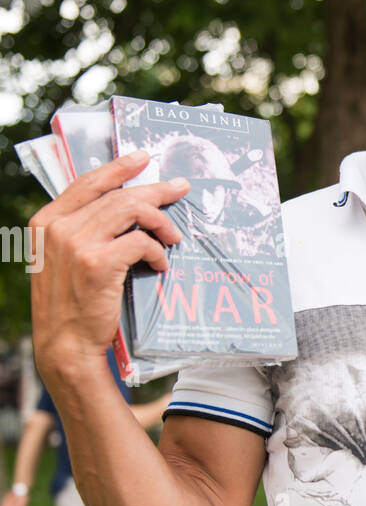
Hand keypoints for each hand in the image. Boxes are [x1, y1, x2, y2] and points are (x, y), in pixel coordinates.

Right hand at [28, 152, 189, 386]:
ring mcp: (76, 244)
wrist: (65, 346)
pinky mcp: (98, 263)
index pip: (87, 182)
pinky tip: (161, 264)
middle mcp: (58, 228)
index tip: (143, 159)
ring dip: (161, 222)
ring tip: (174, 235)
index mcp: (46, 222)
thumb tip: (121, 209)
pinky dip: (157, 251)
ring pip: (131, 212)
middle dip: (154, 191)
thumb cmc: (71, 306)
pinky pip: (140, 242)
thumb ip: (81, 232)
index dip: (118, 168)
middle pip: (117, 195)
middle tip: (179, 189)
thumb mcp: (63, 261)